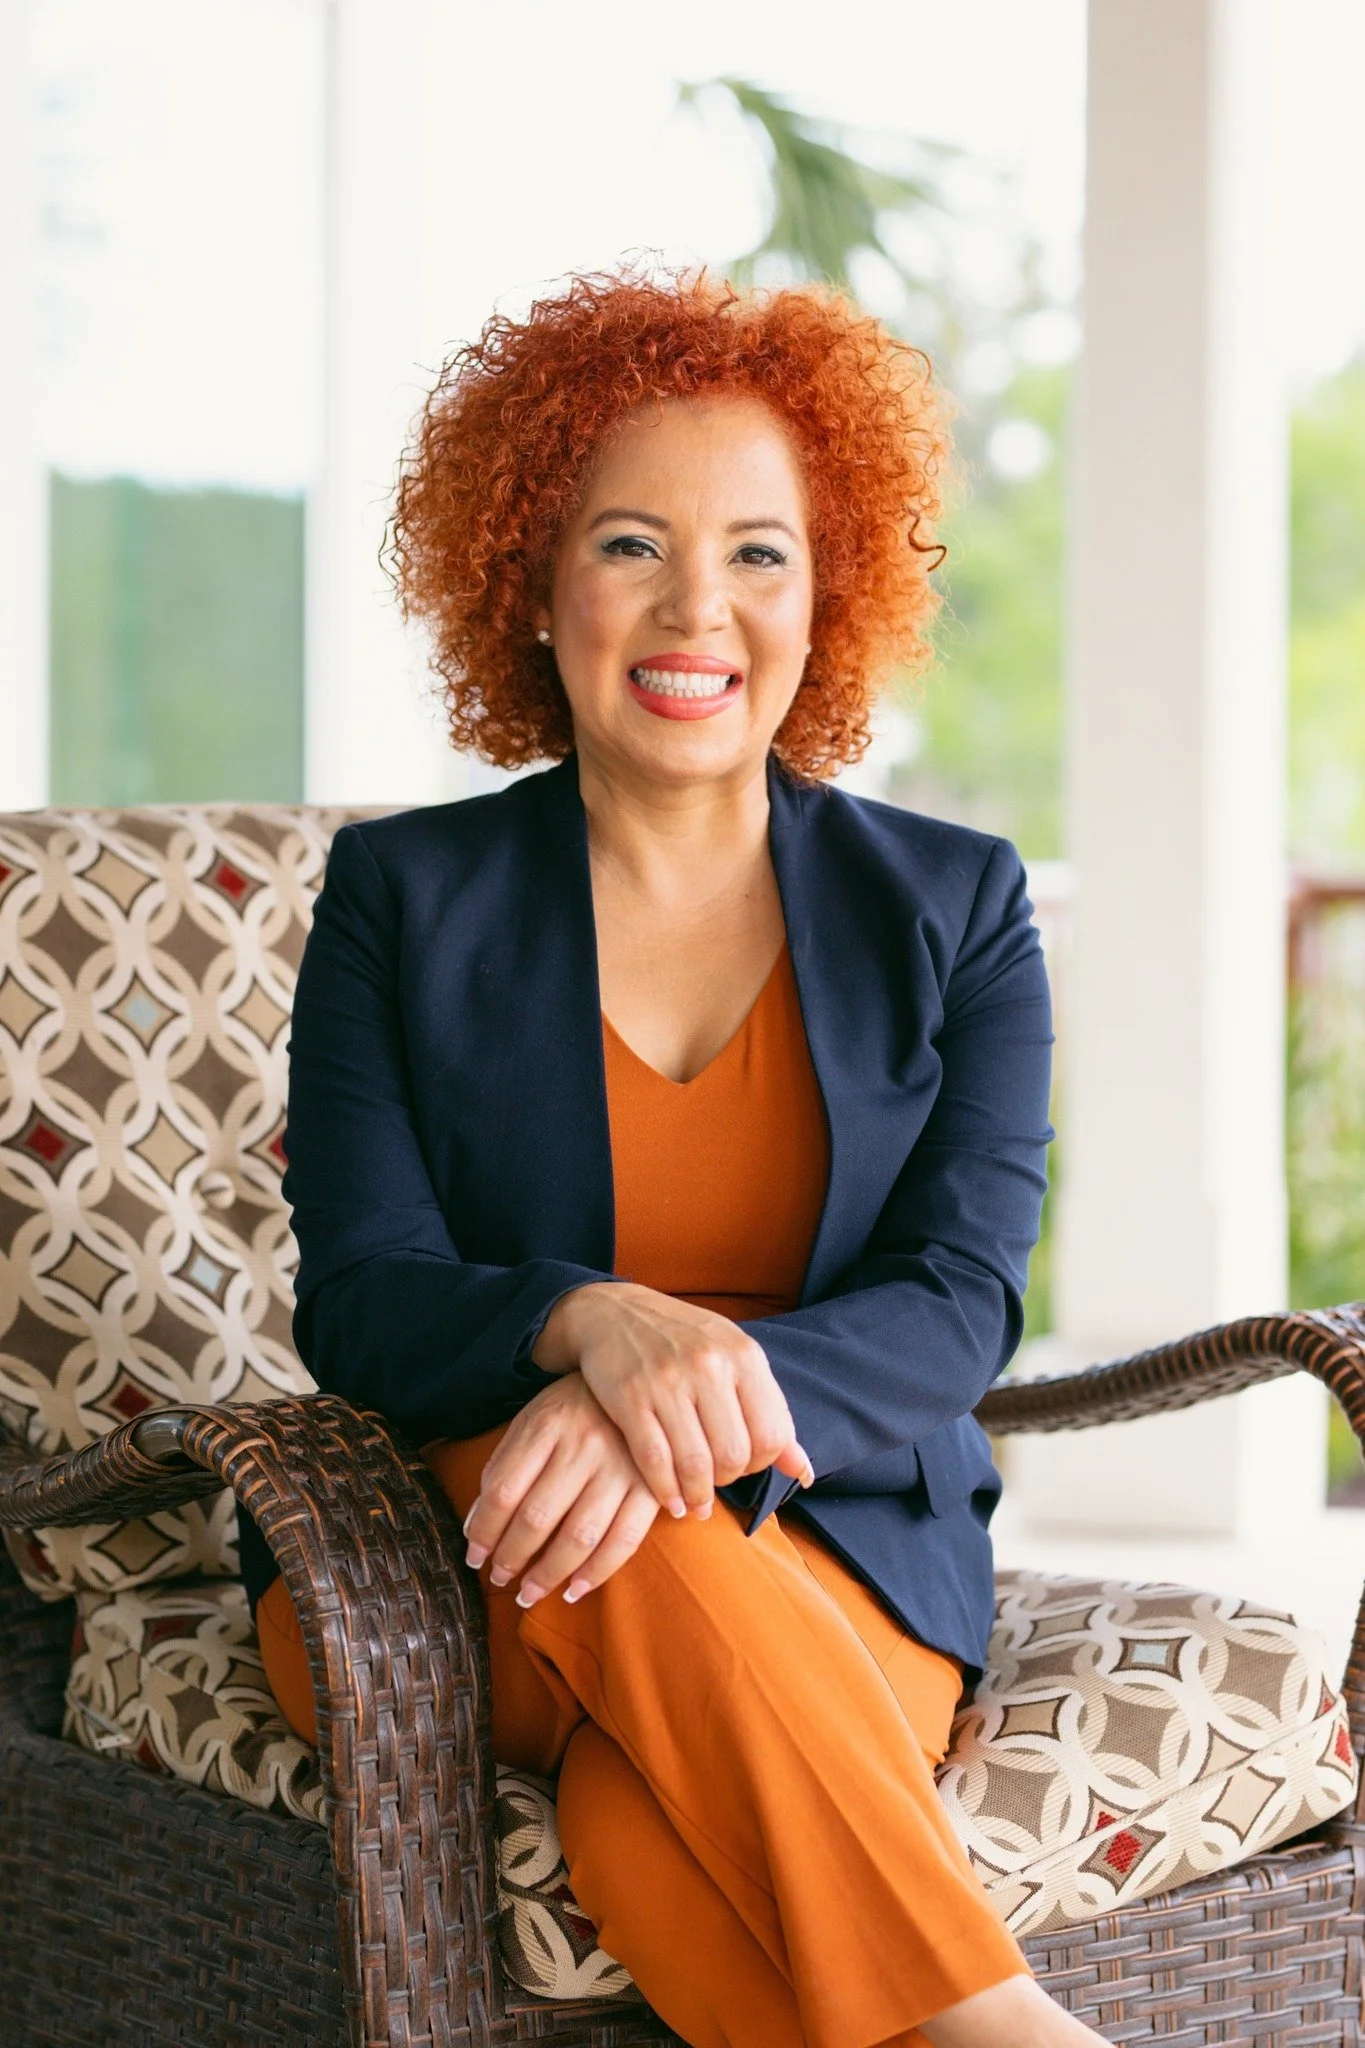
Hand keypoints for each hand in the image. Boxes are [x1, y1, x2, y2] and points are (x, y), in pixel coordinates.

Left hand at [462, 1372, 660, 1605]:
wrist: (640, 1383)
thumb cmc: (573, 1410)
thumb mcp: (531, 1421)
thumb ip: (503, 1467)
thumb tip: (477, 1527)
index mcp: (546, 1425)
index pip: (503, 1490)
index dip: (484, 1531)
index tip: (474, 1556)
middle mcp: (583, 1446)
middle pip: (537, 1517)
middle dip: (511, 1557)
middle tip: (499, 1578)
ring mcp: (620, 1467)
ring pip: (579, 1536)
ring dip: (548, 1574)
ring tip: (527, 1594)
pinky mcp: (651, 1488)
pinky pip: (623, 1540)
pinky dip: (597, 1573)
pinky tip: (575, 1590)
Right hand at [531, 1281, 814, 1518]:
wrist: (614, 1311)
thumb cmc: (683, 1340)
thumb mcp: (734, 1359)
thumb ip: (770, 1411)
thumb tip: (804, 1472)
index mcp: (743, 1355)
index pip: (772, 1435)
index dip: (762, 1464)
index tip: (744, 1465)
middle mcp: (709, 1365)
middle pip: (734, 1455)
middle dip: (728, 1480)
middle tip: (716, 1481)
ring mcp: (667, 1380)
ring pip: (695, 1464)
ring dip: (698, 1495)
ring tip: (695, 1502)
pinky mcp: (630, 1397)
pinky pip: (654, 1461)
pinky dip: (665, 1491)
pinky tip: (671, 1500)